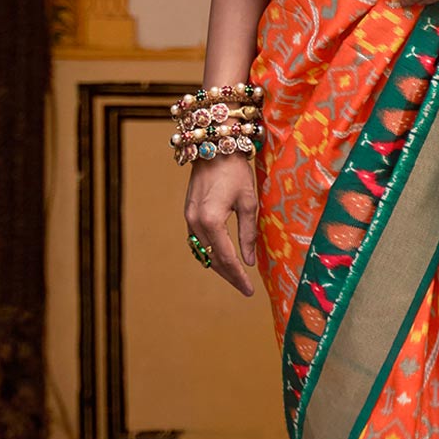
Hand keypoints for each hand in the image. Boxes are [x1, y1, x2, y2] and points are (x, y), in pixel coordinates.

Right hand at [185, 152, 259, 296]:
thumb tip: (250, 261)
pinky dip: (210, 253)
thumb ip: (248, 234)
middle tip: (245, 289)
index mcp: (211, 220)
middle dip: (229, 276)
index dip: (238, 276)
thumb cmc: (235, 171)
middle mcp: (195, 222)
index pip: (227, 258)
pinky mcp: (188, 214)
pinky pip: (198, 242)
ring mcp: (189, 219)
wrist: (213, 148)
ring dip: (219, 266)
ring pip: (203, 253)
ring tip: (236, 277)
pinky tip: (222, 259)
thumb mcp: (248, 203)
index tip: (249, 290)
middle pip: (212, 259)